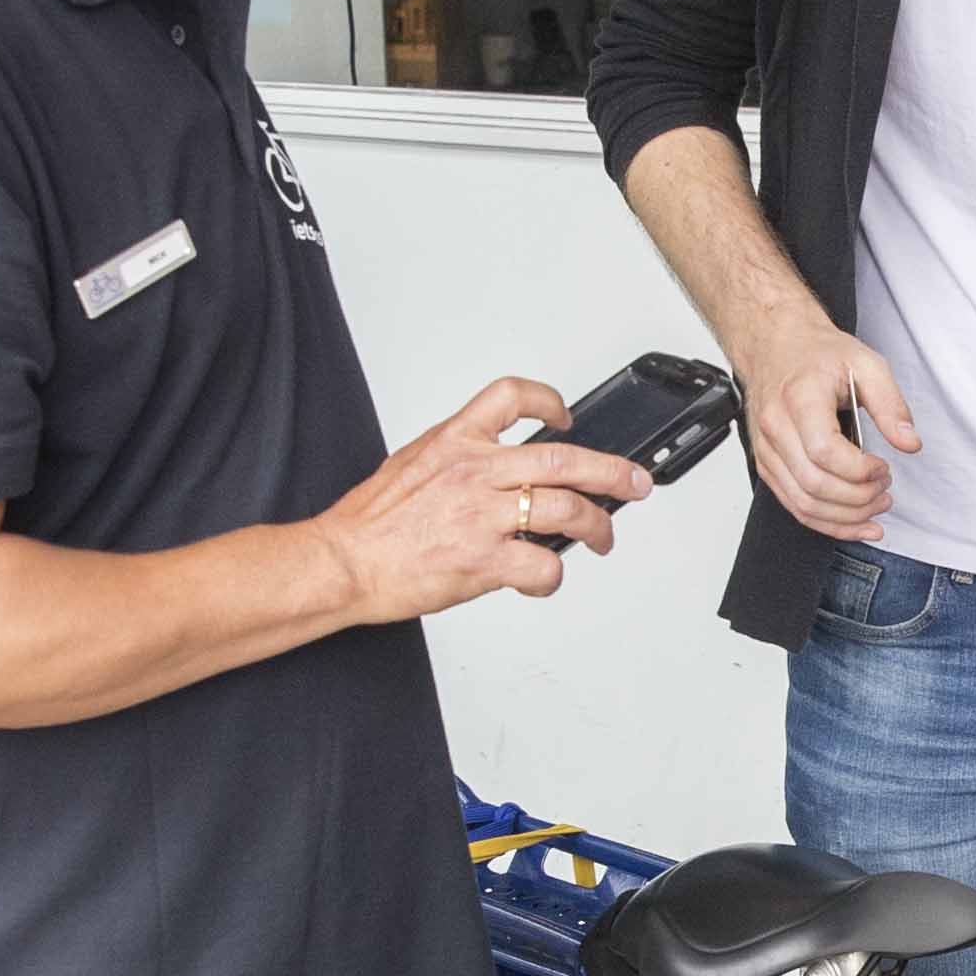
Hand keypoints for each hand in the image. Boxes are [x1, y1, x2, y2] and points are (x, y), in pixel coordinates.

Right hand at [318, 376, 647, 618]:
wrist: (342, 562)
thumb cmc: (369, 523)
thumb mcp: (411, 465)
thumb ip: (456, 461)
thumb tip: (495, 472)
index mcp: (455, 441)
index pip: (511, 397)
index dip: (548, 401)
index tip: (566, 415)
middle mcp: (475, 471)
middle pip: (564, 457)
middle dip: (611, 471)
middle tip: (633, 482)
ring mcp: (483, 515)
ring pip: (566, 509)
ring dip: (596, 525)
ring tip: (602, 537)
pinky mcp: (485, 559)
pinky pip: (543, 563)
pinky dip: (552, 574)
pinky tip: (542, 578)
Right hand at [739, 309, 921, 539]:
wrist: (776, 346)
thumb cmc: (817, 354)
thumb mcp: (866, 364)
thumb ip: (891, 405)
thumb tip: (909, 443)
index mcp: (799, 399)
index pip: (824, 451)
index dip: (860, 471)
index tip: (884, 467)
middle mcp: (775, 427)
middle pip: (814, 484)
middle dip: (858, 498)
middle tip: (886, 490)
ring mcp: (767, 450)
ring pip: (803, 503)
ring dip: (845, 517)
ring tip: (877, 508)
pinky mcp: (767, 466)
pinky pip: (794, 506)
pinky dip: (826, 523)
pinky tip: (855, 524)